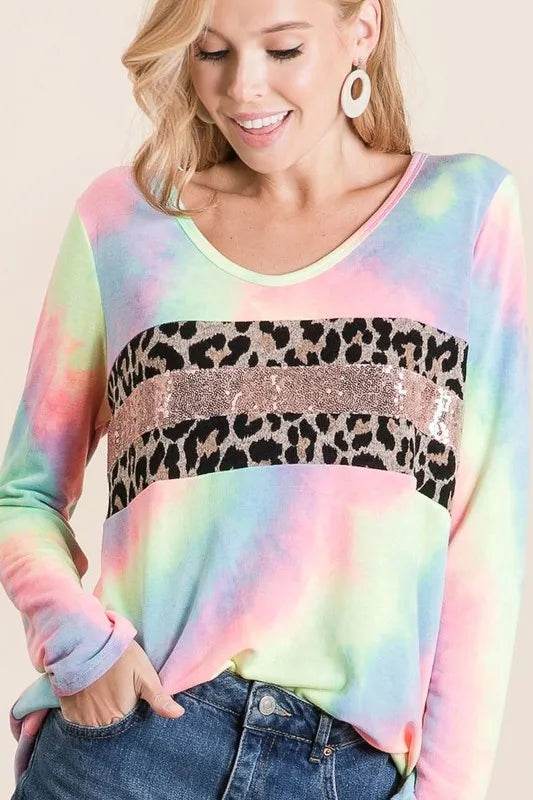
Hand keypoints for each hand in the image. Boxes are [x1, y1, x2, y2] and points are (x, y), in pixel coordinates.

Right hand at [58, 640, 184, 725]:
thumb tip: (180, 714)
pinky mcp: (67, 710)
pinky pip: (75, 724)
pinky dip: (82, 718)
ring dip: (97, 722)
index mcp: (121, 716)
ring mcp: (81, 718)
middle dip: (114, 724)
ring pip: (91, 729)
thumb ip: (159, 698)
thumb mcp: (145, 674)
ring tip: (103, 704)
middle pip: (109, 732)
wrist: (88, 640)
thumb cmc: (121, 656)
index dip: (130, 724)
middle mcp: (99, 723)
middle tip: (116, 705)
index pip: (127, 733)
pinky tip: (89, 703)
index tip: (130, 712)